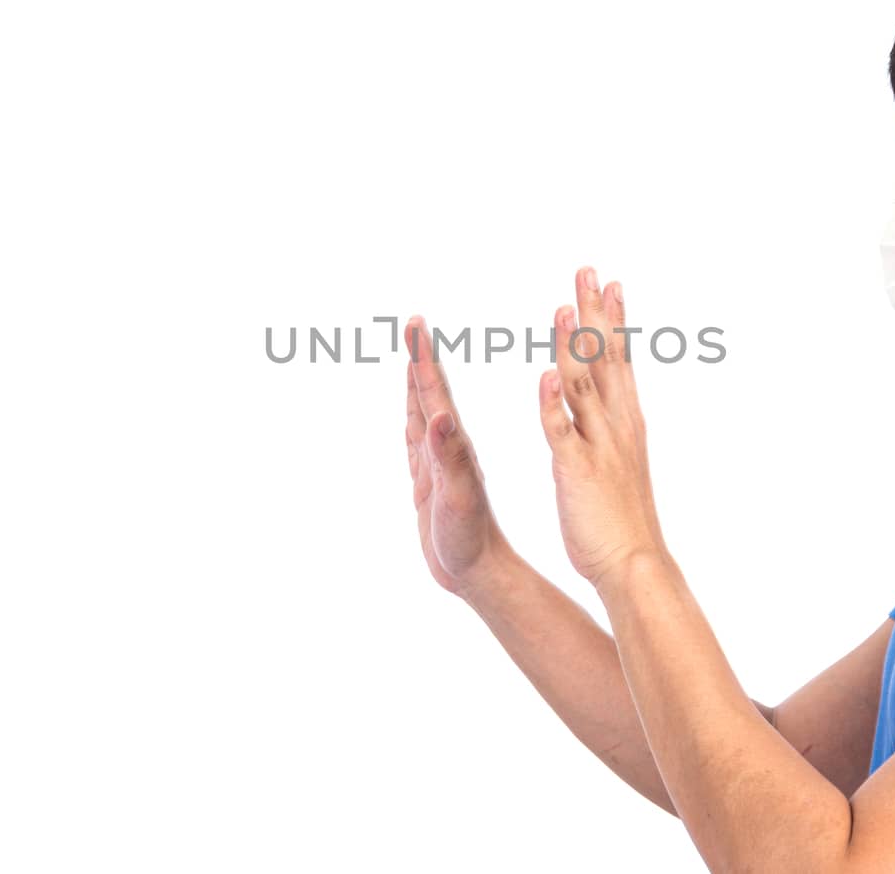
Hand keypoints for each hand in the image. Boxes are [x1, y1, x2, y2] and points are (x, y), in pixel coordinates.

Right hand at [403, 315, 510, 597]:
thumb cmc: (471, 540)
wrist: (482, 572)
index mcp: (455, 445)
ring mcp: (440, 463)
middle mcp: (448, 447)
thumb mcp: (458, 497)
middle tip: (413, 322)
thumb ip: (449, 457)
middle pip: (430, 394)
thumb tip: (439, 414)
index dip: (423, 358)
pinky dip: (414, 418)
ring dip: (418, 382)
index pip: (436, 392)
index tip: (416, 322)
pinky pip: (419, 440)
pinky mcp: (432, 481)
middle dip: (420, 358)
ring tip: (412, 354)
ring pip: (425, 412)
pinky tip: (416, 410)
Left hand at [538, 267, 666, 586]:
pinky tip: (545, 374)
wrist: (634, 563)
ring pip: (582, 385)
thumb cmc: (624, 520)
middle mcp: (616, 425)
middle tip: (587, 271)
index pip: (620, 359)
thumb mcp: (621, 463)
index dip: (614, 320)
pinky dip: (553, 401)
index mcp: (626, 422)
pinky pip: (561, 430)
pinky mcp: (575, 469)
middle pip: (605, 359)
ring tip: (563, 307)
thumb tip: (607, 408)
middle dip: (595, 314)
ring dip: (572, 345)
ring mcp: (597, 445)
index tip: (610, 283)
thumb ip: (611, 431)